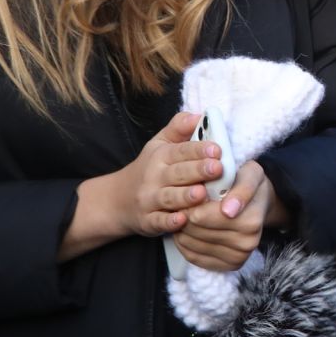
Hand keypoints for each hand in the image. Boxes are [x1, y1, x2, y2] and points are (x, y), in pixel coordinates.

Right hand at [110, 111, 223, 237]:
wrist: (117, 200)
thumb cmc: (150, 169)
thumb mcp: (159, 145)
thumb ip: (178, 129)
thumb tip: (199, 114)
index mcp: (160, 157)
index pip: (180, 151)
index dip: (198, 150)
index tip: (217, 148)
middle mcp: (154, 178)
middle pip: (178, 173)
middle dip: (198, 170)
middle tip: (218, 168)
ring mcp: (150, 200)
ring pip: (169, 198)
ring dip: (185, 196)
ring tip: (202, 193)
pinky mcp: (148, 221)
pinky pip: (159, 221)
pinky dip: (169, 222)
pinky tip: (182, 220)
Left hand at [172, 162, 282, 271]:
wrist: (259, 202)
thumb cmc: (248, 184)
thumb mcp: (250, 174)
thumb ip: (242, 189)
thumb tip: (229, 211)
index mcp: (250, 221)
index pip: (200, 217)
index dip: (190, 202)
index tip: (194, 194)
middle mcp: (247, 244)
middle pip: (193, 230)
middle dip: (186, 215)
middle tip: (192, 204)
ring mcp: (238, 257)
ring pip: (189, 243)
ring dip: (183, 228)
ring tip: (192, 215)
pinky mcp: (228, 266)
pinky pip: (192, 257)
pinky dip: (185, 243)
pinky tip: (191, 230)